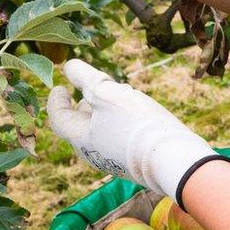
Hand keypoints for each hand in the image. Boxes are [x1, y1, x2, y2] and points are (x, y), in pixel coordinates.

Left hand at [47, 60, 225, 203]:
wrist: (173, 158)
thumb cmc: (135, 124)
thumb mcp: (107, 92)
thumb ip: (86, 78)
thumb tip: (69, 67)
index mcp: (82, 139)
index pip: (59, 119)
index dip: (56, 101)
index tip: (59, 87)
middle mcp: (95, 154)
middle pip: (80, 127)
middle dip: (82, 106)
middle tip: (87, 90)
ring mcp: (115, 161)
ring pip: (100, 132)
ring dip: (102, 112)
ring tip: (116, 95)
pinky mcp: (134, 163)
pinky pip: (118, 139)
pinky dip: (118, 122)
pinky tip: (135, 111)